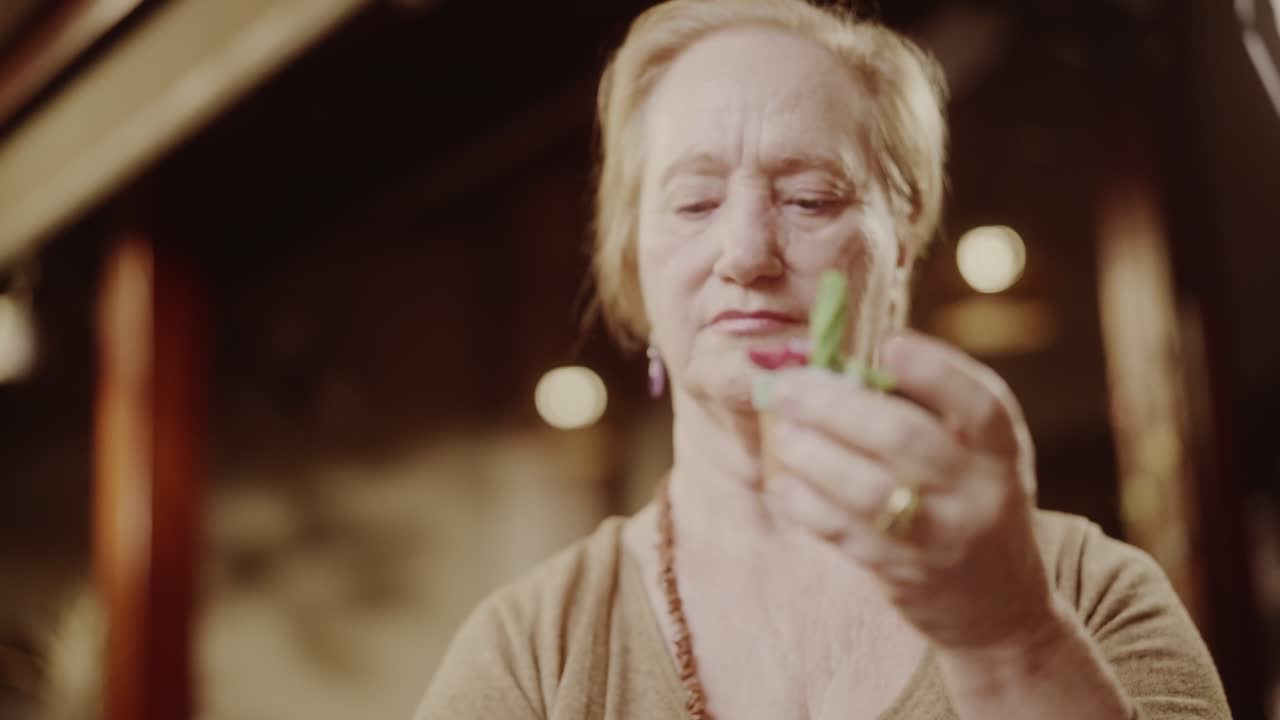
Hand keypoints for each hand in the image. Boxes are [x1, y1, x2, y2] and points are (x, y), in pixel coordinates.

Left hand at [757, 329, 1056, 651]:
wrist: (999, 602)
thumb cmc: (970, 496)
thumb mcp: (976, 451)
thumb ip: (928, 407)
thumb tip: (839, 357)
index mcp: (999, 446)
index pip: (978, 404)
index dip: (934, 372)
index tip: (888, 345)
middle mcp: (978, 490)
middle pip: (904, 439)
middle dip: (836, 405)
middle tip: (788, 385)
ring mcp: (941, 535)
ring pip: (866, 490)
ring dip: (812, 454)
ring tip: (783, 433)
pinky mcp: (902, 572)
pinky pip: (845, 533)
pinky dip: (806, 504)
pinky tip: (783, 482)